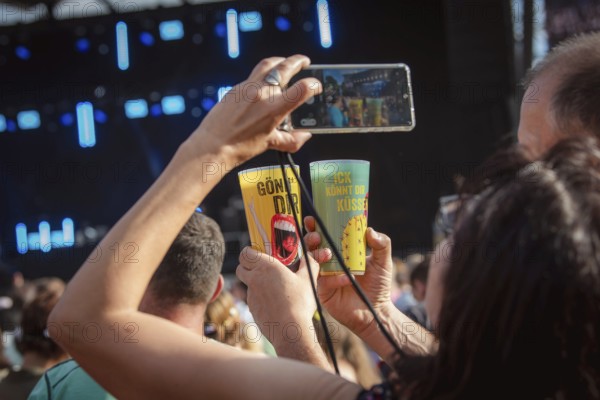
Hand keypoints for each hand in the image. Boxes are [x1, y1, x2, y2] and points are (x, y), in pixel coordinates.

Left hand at [186, 55, 322, 164]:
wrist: (212, 145)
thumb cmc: (239, 148)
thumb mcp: (269, 144)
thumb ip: (291, 140)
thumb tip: (304, 136)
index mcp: (274, 109)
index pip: (301, 89)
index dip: (313, 85)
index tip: (316, 86)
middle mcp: (262, 94)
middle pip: (284, 67)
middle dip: (298, 61)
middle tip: (304, 61)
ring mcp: (247, 88)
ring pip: (267, 64)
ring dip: (279, 61)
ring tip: (285, 62)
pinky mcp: (235, 89)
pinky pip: (252, 76)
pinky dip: (262, 75)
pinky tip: (264, 82)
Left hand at [236, 247, 319, 346]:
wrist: (290, 330)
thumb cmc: (299, 303)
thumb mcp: (308, 280)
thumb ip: (309, 265)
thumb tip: (310, 257)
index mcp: (266, 267)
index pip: (245, 253)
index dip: (249, 252)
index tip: (258, 253)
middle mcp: (255, 279)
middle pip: (241, 267)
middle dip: (248, 266)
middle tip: (263, 268)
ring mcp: (251, 295)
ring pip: (247, 284)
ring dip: (255, 283)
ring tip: (273, 287)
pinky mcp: (252, 309)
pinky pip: (253, 299)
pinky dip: (260, 298)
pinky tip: (275, 303)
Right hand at [304, 216, 394, 336]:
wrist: (376, 310)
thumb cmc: (378, 285)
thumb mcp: (383, 261)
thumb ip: (381, 244)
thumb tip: (369, 230)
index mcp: (340, 252)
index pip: (325, 236)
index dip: (316, 227)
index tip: (312, 220)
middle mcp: (329, 262)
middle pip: (312, 246)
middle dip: (310, 237)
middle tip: (316, 235)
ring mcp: (324, 276)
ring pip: (311, 261)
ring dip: (316, 254)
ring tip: (329, 253)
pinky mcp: (323, 291)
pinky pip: (322, 282)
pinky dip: (333, 278)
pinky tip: (347, 279)